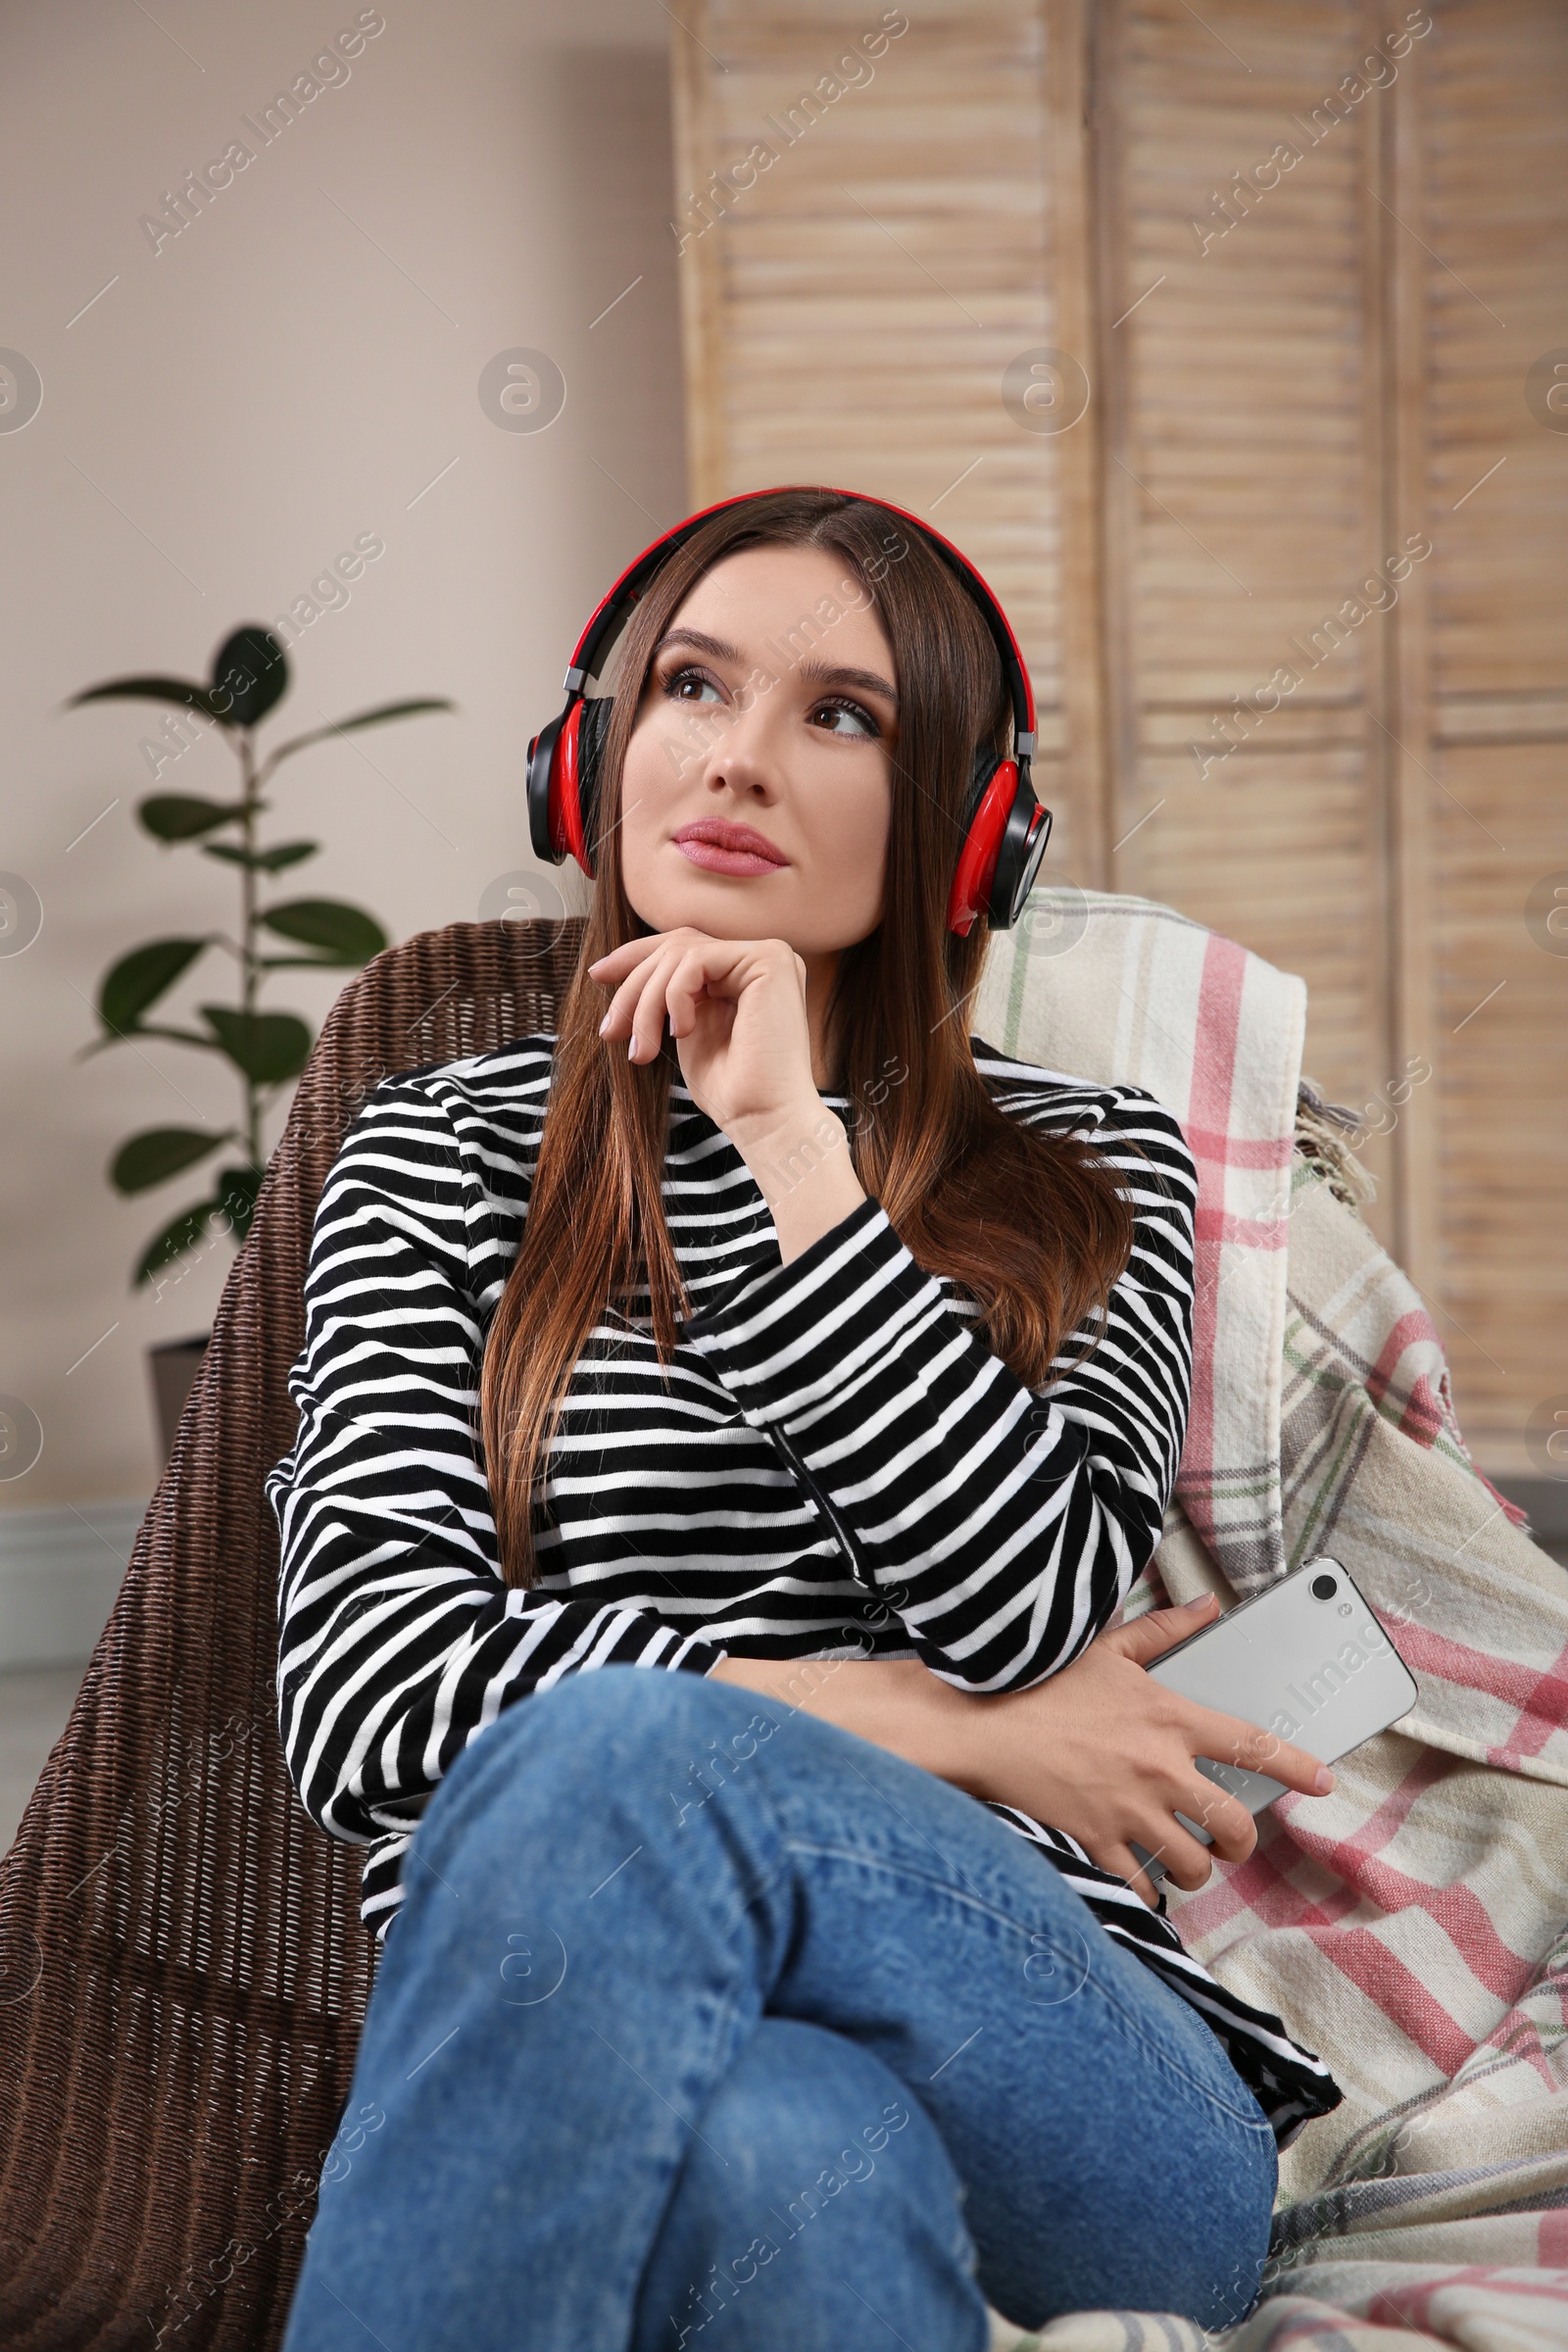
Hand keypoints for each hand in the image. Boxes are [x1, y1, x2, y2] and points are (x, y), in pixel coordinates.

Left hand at [587, 927, 821, 1152]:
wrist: (765, 1120)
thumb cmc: (731, 1092)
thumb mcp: (687, 1030)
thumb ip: (672, 995)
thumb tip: (624, 970)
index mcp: (745, 974)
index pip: (684, 947)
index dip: (636, 956)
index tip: (598, 976)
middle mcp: (761, 960)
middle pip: (677, 946)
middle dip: (634, 988)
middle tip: (611, 1032)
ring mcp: (770, 957)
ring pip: (682, 952)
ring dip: (647, 1002)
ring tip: (642, 1049)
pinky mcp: (770, 961)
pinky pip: (697, 959)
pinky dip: (675, 996)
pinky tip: (682, 1033)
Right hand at [942, 1592, 1336, 1909]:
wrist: (982, 1725)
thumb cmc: (1041, 1684)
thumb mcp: (1107, 1649)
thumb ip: (1164, 1632)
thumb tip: (1207, 1608)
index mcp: (1169, 1719)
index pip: (1253, 1745)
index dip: (1298, 1767)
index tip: (1322, 1782)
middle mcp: (1159, 1769)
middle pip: (1232, 1824)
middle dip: (1241, 1842)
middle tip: (1231, 1841)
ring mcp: (1129, 1810)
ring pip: (1194, 1863)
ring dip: (1197, 1868)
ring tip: (1186, 1861)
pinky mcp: (1096, 1840)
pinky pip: (1141, 1884)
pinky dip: (1148, 1893)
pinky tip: (1145, 1886)